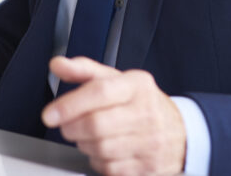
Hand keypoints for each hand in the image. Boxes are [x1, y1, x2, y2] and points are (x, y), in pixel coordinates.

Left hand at [42, 56, 186, 175]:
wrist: (181, 132)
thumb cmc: (141, 103)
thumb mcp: (116, 79)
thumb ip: (84, 70)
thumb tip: (57, 64)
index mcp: (137, 86)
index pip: (99, 92)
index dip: (70, 104)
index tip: (50, 114)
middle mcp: (147, 113)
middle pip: (96, 125)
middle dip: (72, 128)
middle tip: (66, 126)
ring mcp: (150, 142)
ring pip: (100, 149)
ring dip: (84, 145)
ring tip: (88, 136)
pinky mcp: (148, 167)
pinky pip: (110, 169)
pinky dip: (98, 161)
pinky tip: (104, 150)